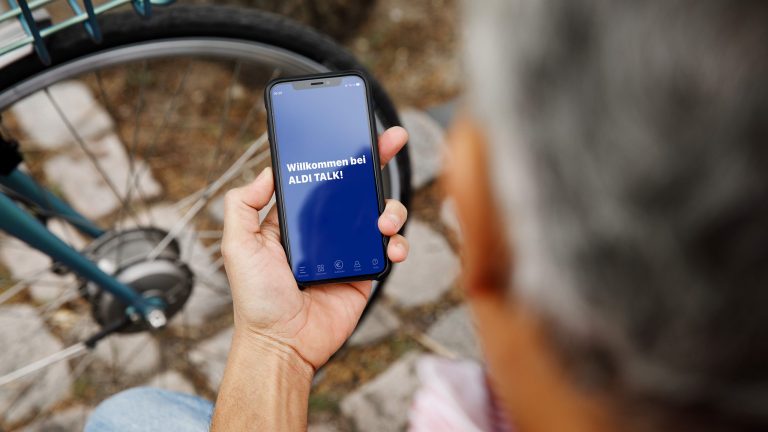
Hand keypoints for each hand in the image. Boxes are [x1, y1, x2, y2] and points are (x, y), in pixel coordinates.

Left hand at [221, 126, 409, 370]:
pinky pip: (389, 249)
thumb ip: (243, 205)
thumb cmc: (256, 299)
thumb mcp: (236, 245)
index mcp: (294, 218)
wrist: (283, 343)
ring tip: (383, 222)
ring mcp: (347, 250)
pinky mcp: (365, 272)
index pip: (320, 176)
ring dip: (390, 209)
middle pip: (356, 187)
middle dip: (375, 161)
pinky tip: (391, 246)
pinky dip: (398, 244)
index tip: (352, 130)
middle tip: (391, 140)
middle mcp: (323, 230)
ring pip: (379, 214)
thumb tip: (266, 171)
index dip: (336, 153)